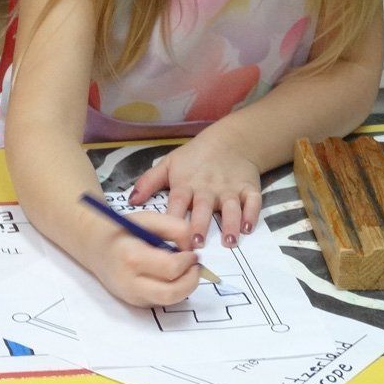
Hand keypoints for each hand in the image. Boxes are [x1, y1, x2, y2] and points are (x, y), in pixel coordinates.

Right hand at [86, 210, 200, 306]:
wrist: (96, 247)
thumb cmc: (124, 230)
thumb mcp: (148, 219)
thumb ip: (175, 227)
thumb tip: (193, 247)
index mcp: (132, 257)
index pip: (170, 269)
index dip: (188, 261)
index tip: (192, 252)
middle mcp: (130, 282)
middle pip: (171, 294)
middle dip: (191, 281)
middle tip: (196, 266)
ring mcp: (132, 297)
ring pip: (169, 301)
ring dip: (185, 287)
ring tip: (186, 269)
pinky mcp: (135, 304)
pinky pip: (162, 301)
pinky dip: (174, 290)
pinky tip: (172, 275)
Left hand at [128, 134, 261, 248]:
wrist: (230, 140)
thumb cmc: (195, 157)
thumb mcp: (169, 164)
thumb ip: (149, 182)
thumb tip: (131, 201)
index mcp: (186, 184)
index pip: (177, 203)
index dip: (173, 219)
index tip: (169, 238)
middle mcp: (208, 188)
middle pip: (203, 207)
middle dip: (200, 225)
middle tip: (197, 243)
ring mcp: (230, 189)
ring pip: (230, 208)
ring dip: (230, 224)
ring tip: (229, 241)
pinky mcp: (249, 188)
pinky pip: (252, 202)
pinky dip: (252, 214)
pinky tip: (249, 227)